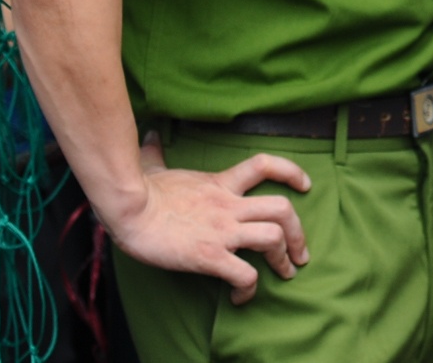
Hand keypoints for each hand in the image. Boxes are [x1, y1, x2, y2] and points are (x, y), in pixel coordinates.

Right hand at [100, 136, 312, 304]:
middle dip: (299, 233)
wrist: (127, 209)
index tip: (305, 186)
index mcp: (220, 183)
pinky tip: (241, 296)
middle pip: (283, 209)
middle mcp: (229, 205)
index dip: (292, 173)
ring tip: (284, 273)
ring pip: (273, 238)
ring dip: (283, 259)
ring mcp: (221, 231)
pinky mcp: (209, 256)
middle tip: (300, 253)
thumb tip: (150, 136)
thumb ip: (157, 152)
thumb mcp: (154, 166)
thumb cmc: (139, 190)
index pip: (266, 166)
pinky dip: (249, 288)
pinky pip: (244, 274)